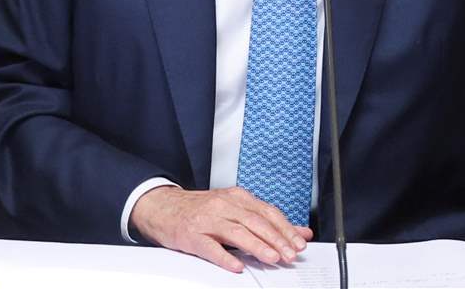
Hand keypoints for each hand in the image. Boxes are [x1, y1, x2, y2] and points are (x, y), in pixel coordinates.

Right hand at [129, 185, 311, 272]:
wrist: (164, 207)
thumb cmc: (202, 210)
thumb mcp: (235, 209)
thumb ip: (267, 220)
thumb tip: (300, 231)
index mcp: (237, 198)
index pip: (268, 212)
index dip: (285, 228)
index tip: (299, 242)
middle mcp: (224, 205)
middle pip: (256, 222)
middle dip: (276, 239)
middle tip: (290, 254)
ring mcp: (207, 219)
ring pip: (237, 232)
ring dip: (257, 246)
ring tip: (272, 258)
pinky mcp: (192, 235)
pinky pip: (210, 247)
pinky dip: (224, 257)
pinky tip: (236, 266)